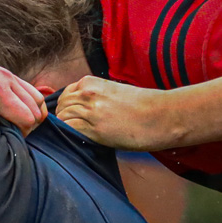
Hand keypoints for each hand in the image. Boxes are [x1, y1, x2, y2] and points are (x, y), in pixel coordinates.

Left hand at [0, 20, 47, 130]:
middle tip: (7, 134)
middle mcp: (6, 79)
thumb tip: (1, 129)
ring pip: (36, 98)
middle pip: (37, 109)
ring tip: (9, 123)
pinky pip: (25, 88)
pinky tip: (8, 110)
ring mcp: (6, 73)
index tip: (6, 139)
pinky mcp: (1, 72)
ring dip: (29, 113)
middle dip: (28, 125)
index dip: (21, 134)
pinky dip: (25, 102)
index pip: (28, 118)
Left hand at [55, 76, 177, 148]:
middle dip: (64, 117)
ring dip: (66, 127)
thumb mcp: (114, 92)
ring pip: (62, 117)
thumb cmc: (143, 106)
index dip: (68, 106)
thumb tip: (83, 110)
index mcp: (91, 82)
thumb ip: (96, 97)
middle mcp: (87, 94)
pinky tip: (78, 140)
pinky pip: (68, 130)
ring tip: (78, 135)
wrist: (161, 116)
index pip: (66, 94)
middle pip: (61, 106)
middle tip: (74, 129)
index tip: (75, 116)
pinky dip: (69, 135)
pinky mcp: (94, 128)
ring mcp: (89, 110)